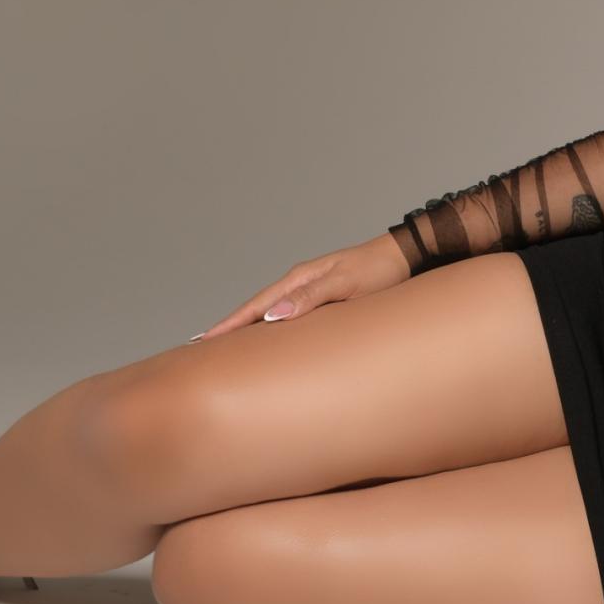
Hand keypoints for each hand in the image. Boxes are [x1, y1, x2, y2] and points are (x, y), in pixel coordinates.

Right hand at [188, 234, 412, 340]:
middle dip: (229, 327)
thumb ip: (310, 298)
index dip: (230, 324)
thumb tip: (273, 315)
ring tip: (225, 344)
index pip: (256, 305)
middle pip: (255, 308)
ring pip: (268, 310)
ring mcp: (307, 289)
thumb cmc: (377, 272)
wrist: (402, 257)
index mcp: (298, 279)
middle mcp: (298, 282)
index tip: (204, 341)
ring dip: (247, 326)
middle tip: (201, 346)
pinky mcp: (320, 296)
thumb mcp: (344, 284)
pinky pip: (285, 313)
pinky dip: (268, 324)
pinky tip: (265, 334)